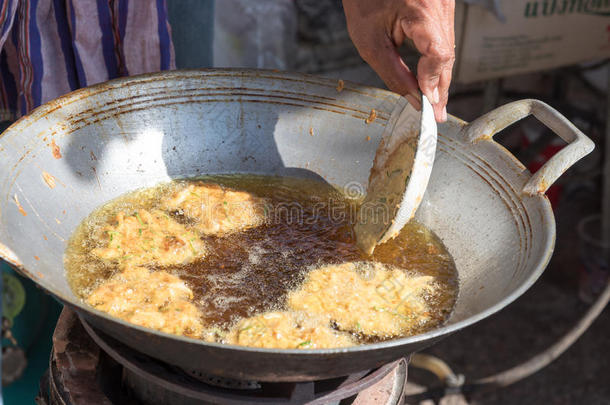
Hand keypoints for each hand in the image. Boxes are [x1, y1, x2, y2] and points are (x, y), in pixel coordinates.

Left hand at [343, 0, 454, 121]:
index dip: (433, 82)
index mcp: (422, 11)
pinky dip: (437, 59)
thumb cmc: (364, 0)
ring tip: (434, 101)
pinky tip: (432, 77)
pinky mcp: (442, 6)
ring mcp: (445, 4)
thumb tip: (413, 98)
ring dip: (440, 75)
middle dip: (440, 87)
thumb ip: (393, 73)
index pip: (438, 54)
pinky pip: (444, 38)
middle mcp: (440, 6)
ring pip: (448, 48)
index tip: (427, 103)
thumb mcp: (369, 41)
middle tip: (436, 114)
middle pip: (447, 55)